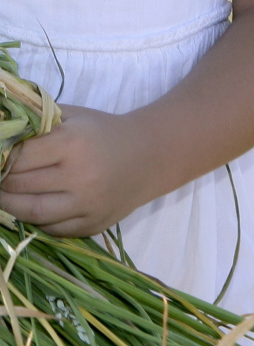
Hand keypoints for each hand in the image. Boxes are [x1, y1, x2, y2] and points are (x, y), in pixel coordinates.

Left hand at [0, 104, 150, 236]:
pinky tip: (29, 209)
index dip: (2, 158)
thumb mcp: (75, 117)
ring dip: (9, 206)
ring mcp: (86, 204)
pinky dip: (36, 221)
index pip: (20, 156)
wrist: (148, 157)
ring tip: (3, 196)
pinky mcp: (91, 225)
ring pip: (32, 212)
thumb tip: (5, 132)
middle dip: (1, 183)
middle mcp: (79, 176)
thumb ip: (40, 121)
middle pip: (21, 185)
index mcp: (72, 142)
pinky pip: (52, 229)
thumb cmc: (104, 132)